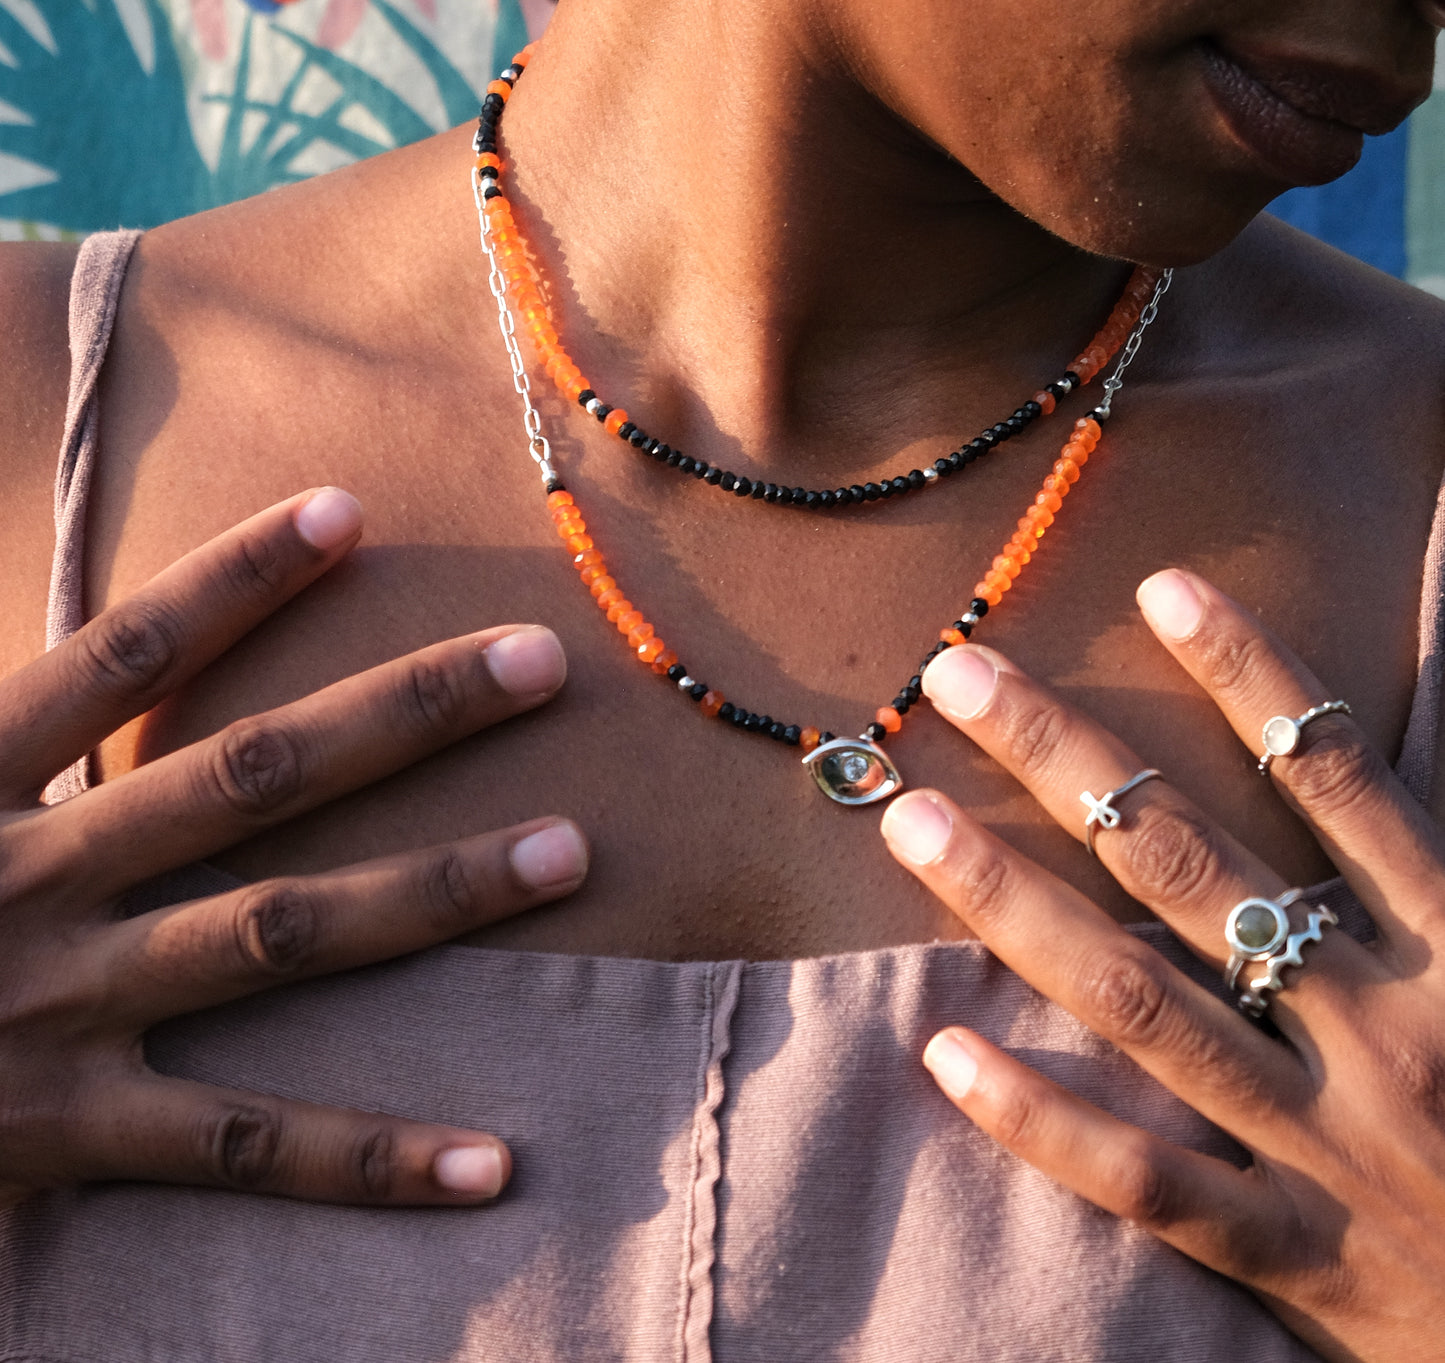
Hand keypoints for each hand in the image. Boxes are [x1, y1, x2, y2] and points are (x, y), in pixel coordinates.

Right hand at [0, 488, 586, 1208]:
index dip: (235, 580)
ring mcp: (62, 1010)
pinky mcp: (72, 1133)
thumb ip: (8, 726)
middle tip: (542, 661)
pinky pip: (244, 1148)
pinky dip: (369, 1160)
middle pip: (254, 776)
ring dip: (437, 889)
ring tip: (570, 849)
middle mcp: (32, 880)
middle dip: (404, 713)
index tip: (349, 511)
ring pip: (283, 932)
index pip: (125, 657)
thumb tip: (106, 648)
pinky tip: (493, 1163)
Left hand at [881, 569, 1444, 1362]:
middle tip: (958, 675)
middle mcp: (1385, 1027)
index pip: (1339, 779)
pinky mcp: (1299, 1257)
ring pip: (1141, 1001)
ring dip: (1014, 904)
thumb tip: (1357, 777)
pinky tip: (946, 1054)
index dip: (1251, 674)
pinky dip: (1046, 1120)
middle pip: (1194, 866)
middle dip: (1070, 761)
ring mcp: (1333, 1145)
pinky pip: (1150, 1183)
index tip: (1160, 588)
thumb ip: (1436, 880)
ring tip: (912, 821)